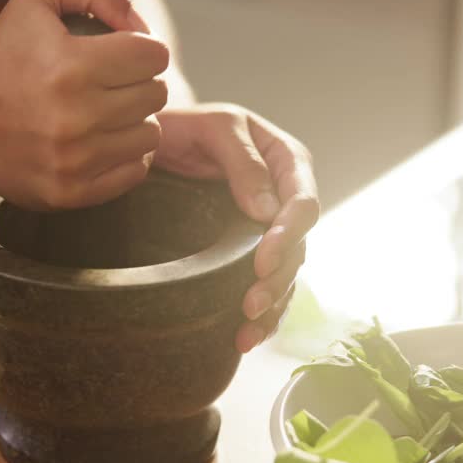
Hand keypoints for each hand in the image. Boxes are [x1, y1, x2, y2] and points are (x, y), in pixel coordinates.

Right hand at [0, 0, 169, 209]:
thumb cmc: (3, 51)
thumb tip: (139, 24)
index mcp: (72, 66)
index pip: (154, 56)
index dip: (140, 48)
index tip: (119, 52)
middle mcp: (74, 117)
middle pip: (155, 95)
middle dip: (138, 82)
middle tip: (109, 82)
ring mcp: (73, 160)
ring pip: (149, 135)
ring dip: (133, 120)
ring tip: (104, 111)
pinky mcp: (70, 192)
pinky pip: (134, 172)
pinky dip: (125, 156)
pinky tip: (101, 141)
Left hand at [153, 104, 319, 352]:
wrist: (159, 138)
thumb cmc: (186, 125)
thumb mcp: (213, 127)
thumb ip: (242, 161)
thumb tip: (268, 210)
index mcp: (287, 161)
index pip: (302, 202)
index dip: (287, 235)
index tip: (261, 260)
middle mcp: (286, 197)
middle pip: (298, 246)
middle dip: (277, 280)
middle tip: (249, 306)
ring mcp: (270, 227)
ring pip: (286, 273)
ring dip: (271, 307)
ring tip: (247, 333)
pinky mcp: (250, 249)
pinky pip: (266, 284)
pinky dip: (261, 314)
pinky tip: (246, 337)